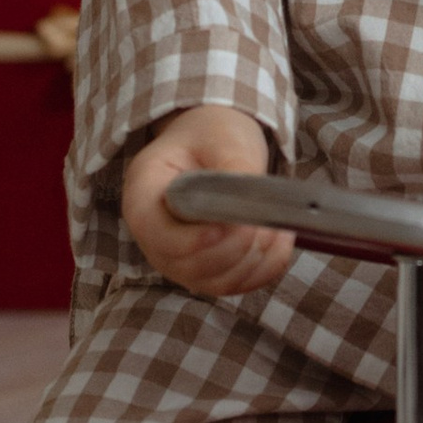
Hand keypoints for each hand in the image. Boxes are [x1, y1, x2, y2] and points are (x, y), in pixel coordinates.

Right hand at [120, 106, 294, 299]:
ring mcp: (180, 260)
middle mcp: (155, 238)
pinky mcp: (209, 273)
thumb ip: (233, 167)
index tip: (224, 228)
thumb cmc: (210, 137)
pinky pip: (237, 285)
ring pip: (216, 282)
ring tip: (275, 225)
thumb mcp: (221, 137)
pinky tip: (279, 239)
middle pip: (188, 265)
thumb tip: (250, 201)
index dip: (189, 240)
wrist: (212, 148)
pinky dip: (265, 268)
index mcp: (143, 196)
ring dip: (253, 259)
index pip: (156, 234)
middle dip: (233, 247)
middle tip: (262, 221)